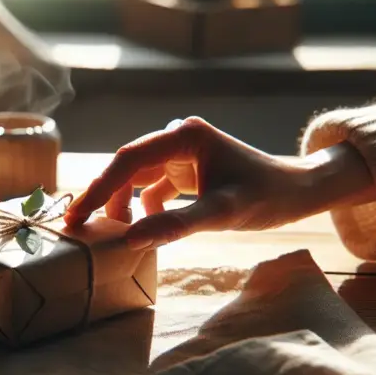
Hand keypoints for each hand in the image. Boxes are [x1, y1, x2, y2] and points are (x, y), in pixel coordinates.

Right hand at [63, 117, 375, 249]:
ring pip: (137, 179)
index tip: (75, 216)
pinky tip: (143, 229)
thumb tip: (128, 239)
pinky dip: (144, 208)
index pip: (128, 162)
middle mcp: (178, 137)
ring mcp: (182, 153)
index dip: (98, 189)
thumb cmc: (268, 197)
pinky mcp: (187, 169)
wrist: (300, 193)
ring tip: (114, 234)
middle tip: (79, 229)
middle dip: (104, 197)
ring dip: (124, 205)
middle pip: (127, 167)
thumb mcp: (222, 212)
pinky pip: (153, 188)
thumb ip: (175, 224)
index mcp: (184, 135)